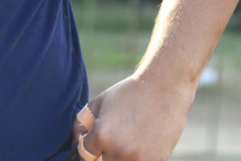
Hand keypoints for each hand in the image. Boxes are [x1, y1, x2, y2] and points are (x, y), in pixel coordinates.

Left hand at [74, 76, 191, 160]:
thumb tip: (74, 142)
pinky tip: (143, 144)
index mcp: (102, 135)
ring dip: (120, 157)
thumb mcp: (100, 102)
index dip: (89, 147)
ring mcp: (138, 159)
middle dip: (104, 154)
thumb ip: (82, 123)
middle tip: (116, 137)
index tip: (97, 140)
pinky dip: (138, 158)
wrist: (166, 86)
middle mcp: (118, 150)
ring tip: (130, 139)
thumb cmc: (130, 92)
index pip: (85, 155)